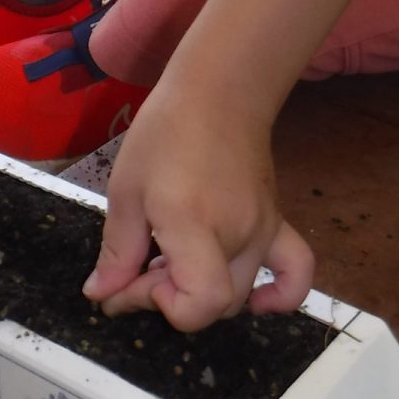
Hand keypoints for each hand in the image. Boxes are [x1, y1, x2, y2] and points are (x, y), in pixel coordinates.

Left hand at [82, 93, 313, 331]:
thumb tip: (102, 294)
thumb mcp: (126, 189)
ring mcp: (264, 232)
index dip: (157, 305)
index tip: (126, 281)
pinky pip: (296, 271)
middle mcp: (238, 237)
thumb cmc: (164, 133)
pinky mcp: (276, 224)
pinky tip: (258, 303)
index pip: (199, 305)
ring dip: (200, 292)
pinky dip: (280, 297)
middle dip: (166, 298)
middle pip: (212, 305)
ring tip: (171, 263)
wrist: (218, 92)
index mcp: (196, 226)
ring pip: (237, 295)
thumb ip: (117, 249)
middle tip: (136, 269)